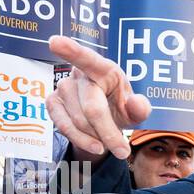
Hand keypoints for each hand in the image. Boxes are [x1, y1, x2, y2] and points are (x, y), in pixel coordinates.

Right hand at [46, 35, 151, 161]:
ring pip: (79, 121)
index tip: (55, 42)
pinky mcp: (52, 102)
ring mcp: (62, 87)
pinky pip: (63, 126)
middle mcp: (79, 74)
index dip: (71, 50)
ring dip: (96, 137)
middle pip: (92, 108)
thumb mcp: (136, 109)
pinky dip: (81, 140)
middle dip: (108, 133)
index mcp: (103, 68)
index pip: (87, 58)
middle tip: (123, 151)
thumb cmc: (120, 106)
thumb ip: (140, 108)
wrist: (105, 118)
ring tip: (107, 140)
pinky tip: (94, 144)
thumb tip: (137, 104)